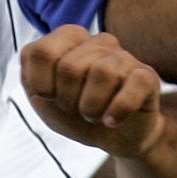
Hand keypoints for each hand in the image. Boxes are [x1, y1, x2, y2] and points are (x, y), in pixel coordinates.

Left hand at [21, 26, 168, 158]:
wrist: (112, 138)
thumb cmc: (75, 112)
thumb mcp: (42, 97)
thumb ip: (30, 74)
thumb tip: (36, 55)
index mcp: (70, 39)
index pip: (41, 52)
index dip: (41, 85)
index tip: (51, 97)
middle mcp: (98, 41)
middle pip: (69, 67)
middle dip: (67, 100)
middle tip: (76, 107)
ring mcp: (124, 58)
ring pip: (102, 73)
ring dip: (91, 108)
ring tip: (94, 115)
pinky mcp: (146, 77)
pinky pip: (133, 86)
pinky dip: (117, 111)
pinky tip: (111, 121)